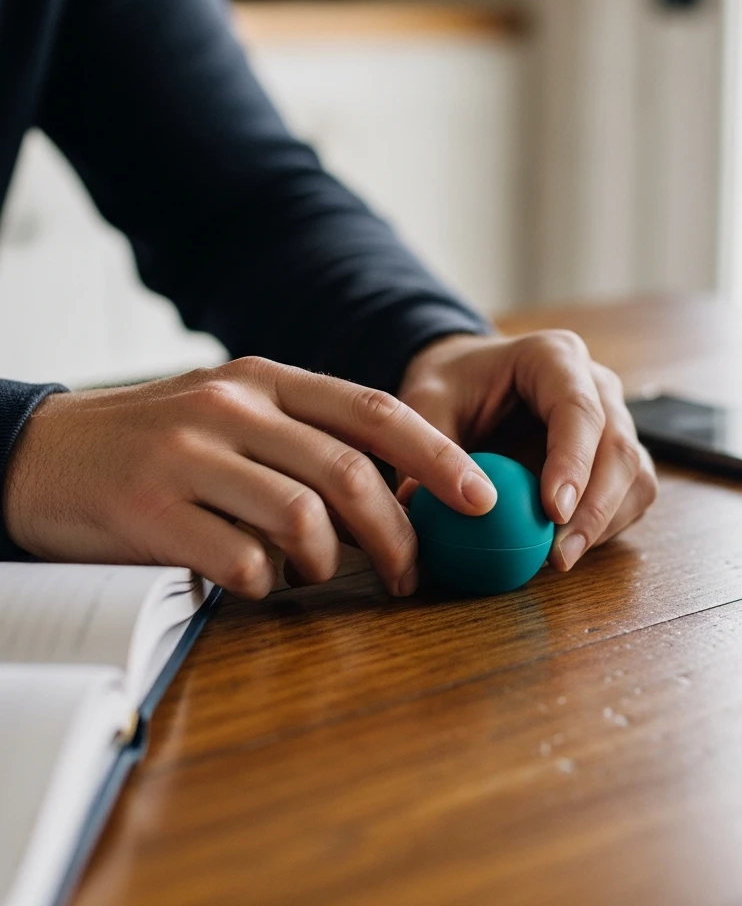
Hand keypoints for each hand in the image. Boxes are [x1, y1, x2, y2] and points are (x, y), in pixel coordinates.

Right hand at [2, 358, 498, 598]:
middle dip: (398, 533)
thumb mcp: (233, 413)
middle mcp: (231, 406)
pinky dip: (266, 582)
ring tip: (318, 575)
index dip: (436, 454)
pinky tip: (257, 581)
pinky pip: (240, 559)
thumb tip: (390, 492)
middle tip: (413, 574)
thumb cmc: (157, 442)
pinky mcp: (149, 510)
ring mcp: (187, 454)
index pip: (372, 411)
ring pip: (301, 517)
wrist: (40, 452)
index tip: (479, 495)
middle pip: (348, 472)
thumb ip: (304, 437)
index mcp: (264, 379)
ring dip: (329, 562)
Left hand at [397, 331, 657, 570]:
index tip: (553, 512)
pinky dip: (607, 526)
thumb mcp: (424, 404)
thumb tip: (432, 502)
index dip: (573, 462)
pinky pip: (630, 494)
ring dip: (605, 523)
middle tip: (559, 556)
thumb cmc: (450, 387)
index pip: (579, 409)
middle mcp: (596, 385)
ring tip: (561, 559)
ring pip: (635, 474)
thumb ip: (427, 449)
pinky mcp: (615, 456)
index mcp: (554, 357)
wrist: (467, 381)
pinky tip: (567, 548)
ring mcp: (613, 419)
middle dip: (595, 507)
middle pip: (618, 446)